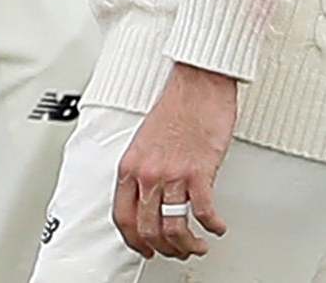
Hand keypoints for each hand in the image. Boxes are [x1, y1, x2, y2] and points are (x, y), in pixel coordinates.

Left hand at [113, 63, 235, 259]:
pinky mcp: (198, 171)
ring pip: (173, 227)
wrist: (195, 86)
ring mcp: (171, 174)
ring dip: (187, 245)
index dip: (133, 240)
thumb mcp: (144, 143)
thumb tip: (149, 199)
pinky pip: (203, 212)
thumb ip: (144, 171)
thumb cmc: (174, 110)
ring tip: (197, 245)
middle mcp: (146, 173)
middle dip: (163, 248)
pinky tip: (216, 226)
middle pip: (147, 228)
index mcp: (129, 166)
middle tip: (176, 251)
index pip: (121, 215)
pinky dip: (212, 226)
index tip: (144, 249)